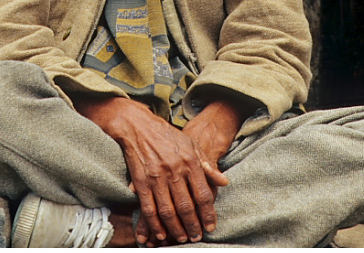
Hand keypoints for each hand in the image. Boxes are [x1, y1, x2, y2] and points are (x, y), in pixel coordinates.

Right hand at [134, 98, 248, 244]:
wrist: (139, 126)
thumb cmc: (168, 136)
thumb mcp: (191, 145)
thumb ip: (208, 165)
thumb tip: (224, 182)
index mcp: (190, 162)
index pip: (203, 194)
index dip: (208, 214)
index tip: (210, 227)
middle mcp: (174, 170)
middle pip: (186, 206)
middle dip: (192, 226)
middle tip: (196, 237)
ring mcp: (157, 177)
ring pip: (168, 211)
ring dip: (176, 229)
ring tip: (182, 238)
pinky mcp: (141, 182)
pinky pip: (149, 208)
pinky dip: (155, 224)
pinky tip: (161, 233)